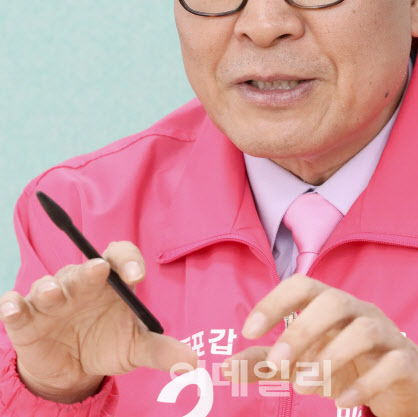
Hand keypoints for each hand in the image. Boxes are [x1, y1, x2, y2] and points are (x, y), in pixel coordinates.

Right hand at [0, 241, 197, 402]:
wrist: (74, 368)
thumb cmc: (108, 342)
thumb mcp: (136, 348)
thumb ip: (162, 350)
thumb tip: (192, 361)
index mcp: (110, 281)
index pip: (119, 256)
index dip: (127, 260)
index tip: (137, 275)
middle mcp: (81, 282)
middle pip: (84, 268)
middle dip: (90, 270)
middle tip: (99, 270)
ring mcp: (51, 298)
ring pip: (49, 285)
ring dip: (50, 288)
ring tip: (54, 294)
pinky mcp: (26, 319)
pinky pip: (15, 307)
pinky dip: (11, 306)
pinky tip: (12, 307)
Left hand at [222, 275, 417, 416]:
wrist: (402, 382)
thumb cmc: (344, 362)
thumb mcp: (301, 362)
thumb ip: (264, 363)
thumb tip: (224, 368)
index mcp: (329, 302)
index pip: (302, 285)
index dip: (274, 302)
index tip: (248, 330)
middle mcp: (358, 309)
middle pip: (333, 301)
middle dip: (302, 330)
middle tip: (276, 363)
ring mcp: (385, 332)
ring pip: (364, 330)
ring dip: (331, 357)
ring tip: (304, 386)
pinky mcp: (406, 360)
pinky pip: (391, 363)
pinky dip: (365, 382)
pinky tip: (342, 401)